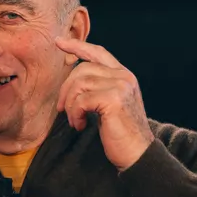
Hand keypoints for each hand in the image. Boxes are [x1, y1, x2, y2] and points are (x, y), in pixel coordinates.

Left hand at [55, 38, 153, 169]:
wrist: (137, 154)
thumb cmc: (121, 133)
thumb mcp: (111, 104)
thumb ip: (98, 88)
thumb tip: (72, 82)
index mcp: (123, 75)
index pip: (98, 53)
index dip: (77, 46)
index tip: (59, 42)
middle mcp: (124, 77)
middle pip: (82, 69)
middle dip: (66, 89)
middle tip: (63, 110)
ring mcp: (120, 86)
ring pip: (79, 84)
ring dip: (71, 105)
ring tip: (76, 121)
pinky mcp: (113, 99)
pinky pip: (81, 100)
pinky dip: (75, 114)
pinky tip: (81, 125)